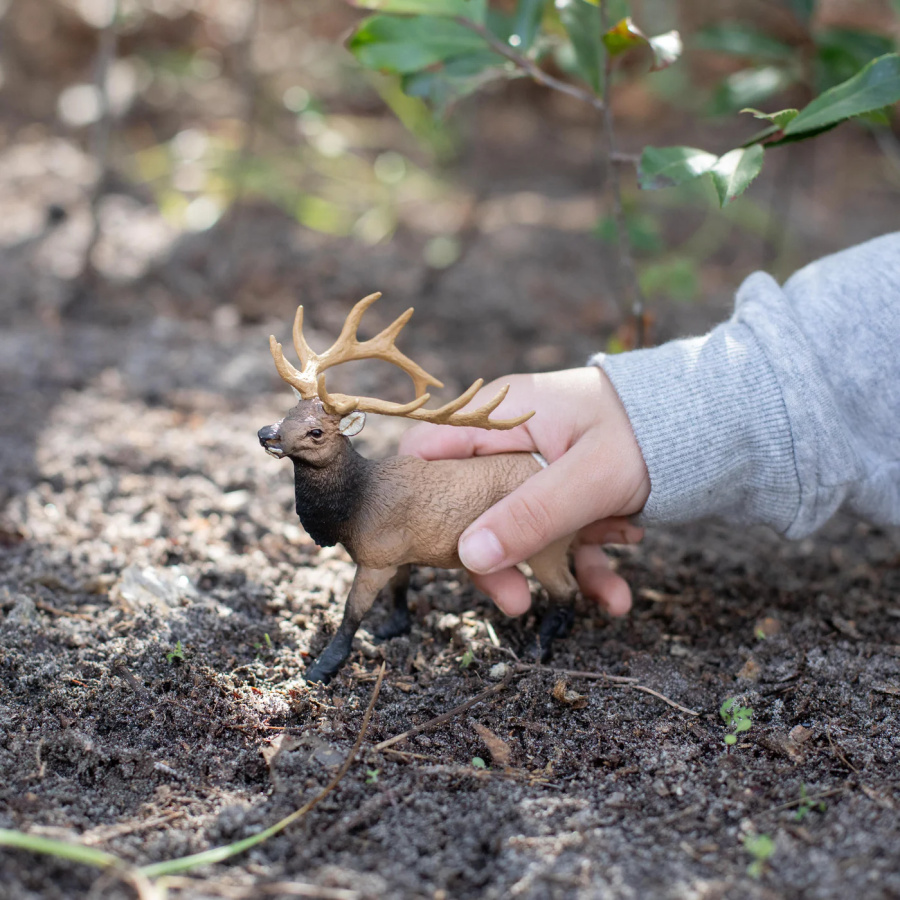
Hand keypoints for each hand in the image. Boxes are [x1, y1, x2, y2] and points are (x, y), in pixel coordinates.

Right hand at [399, 367, 649, 616]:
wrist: (705, 426)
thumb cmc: (643, 430)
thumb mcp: (587, 476)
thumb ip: (530, 515)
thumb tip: (469, 556)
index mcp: (498, 417)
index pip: (428, 452)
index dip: (417, 498)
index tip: (425, 548)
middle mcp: (508, 442)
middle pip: (469, 504)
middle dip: (494, 557)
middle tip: (513, 600)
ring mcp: (535, 470)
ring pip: (516, 528)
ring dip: (550, 569)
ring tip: (599, 597)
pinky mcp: (562, 494)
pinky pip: (557, 535)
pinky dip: (584, 566)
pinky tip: (615, 595)